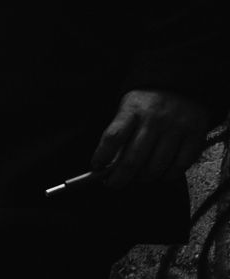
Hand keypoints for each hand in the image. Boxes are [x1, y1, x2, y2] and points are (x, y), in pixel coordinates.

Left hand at [93, 90, 215, 185]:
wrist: (182, 83)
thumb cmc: (148, 103)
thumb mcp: (128, 109)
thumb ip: (118, 135)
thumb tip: (105, 167)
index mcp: (133, 110)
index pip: (113, 138)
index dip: (101, 158)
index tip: (96, 168)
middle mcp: (155, 119)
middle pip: (132, 161)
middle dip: (118, 179)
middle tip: (113, 183)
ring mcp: (176, 127)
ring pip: (154, 168)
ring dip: (142, 178)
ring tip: (138, 176)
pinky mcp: (195, 134)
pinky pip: (179, 166)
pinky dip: (167, 175)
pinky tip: (161, 172)